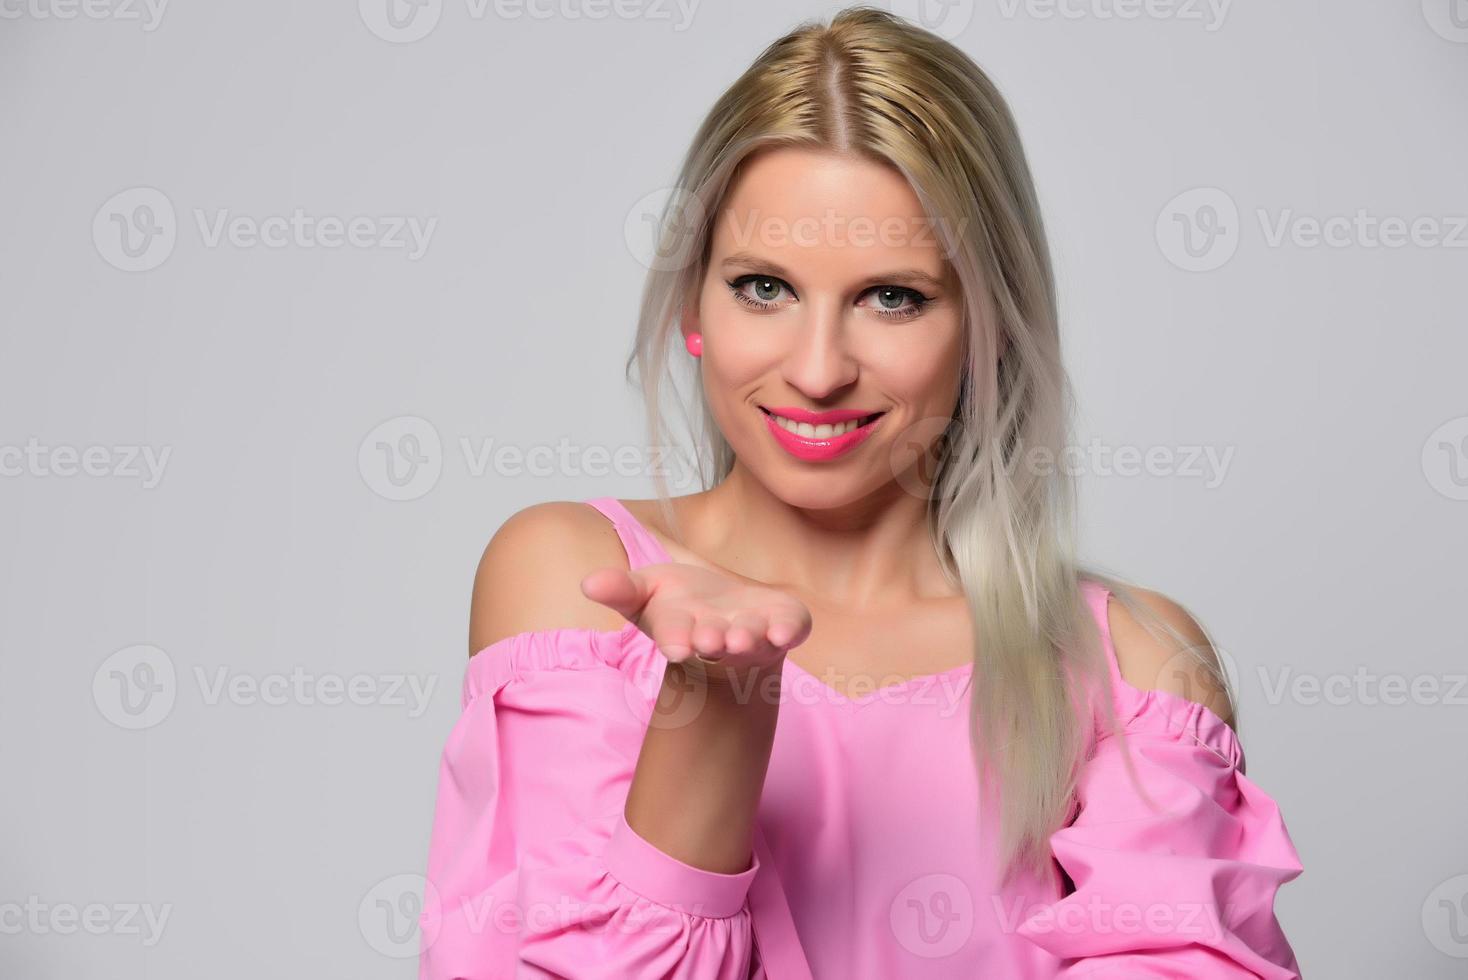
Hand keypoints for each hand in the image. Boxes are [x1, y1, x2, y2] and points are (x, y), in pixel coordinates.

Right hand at [580, 562, 811, 680]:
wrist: (728, 617)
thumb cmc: (682, 606)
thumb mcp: (645, 591)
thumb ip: (620, 589)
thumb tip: (587, 583)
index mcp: (682, 631)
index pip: (675, 637)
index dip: (676, 641)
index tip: (677, 647)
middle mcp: (718, 637)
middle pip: (715, 640)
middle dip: (713, 640)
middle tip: (711, 641)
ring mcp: (753, 633)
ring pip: (752, 638)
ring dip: (748, 637)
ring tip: (741, 636)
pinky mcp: (785, 624)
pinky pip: (791, 629)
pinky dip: (789, 630)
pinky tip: (784, 631)